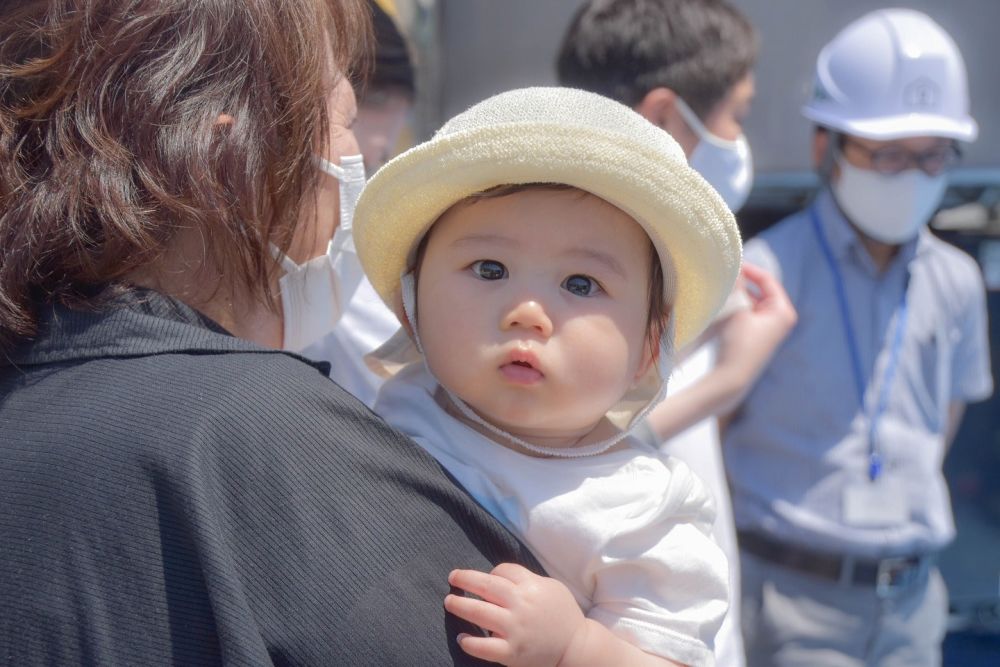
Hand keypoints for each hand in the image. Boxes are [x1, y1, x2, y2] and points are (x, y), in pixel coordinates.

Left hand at [444, 563, 586, 666]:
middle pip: (485, 586)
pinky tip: (461, 637)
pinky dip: (470, 642)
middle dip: (464, 579)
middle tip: (452, 578)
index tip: (488, 578)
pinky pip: (483, 647)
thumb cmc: (561, 614)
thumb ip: (526, 578)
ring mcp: (514, 630)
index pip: (502, 571)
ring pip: (479, 613)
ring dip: (459, 605)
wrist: (575, 648)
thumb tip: (497, 575)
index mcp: (530, 587)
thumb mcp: (550, 586)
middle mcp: (520, 606)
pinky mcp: (511, 653)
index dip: (492, 572)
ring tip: (449, 602)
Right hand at [715, 262, 796, 390]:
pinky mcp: (757, 335)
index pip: (767, 280)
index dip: (748, 269)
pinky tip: (721, 306)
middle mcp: (780, 318)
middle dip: (741, 283)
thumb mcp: (737, 311)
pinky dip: (735, 307)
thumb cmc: (738, 345)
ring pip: (751, 301)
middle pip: (760, 290)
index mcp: (783, 311)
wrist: (730, 378)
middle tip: (722, 276)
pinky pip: (747, 313)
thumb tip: (732, 265)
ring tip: (719, 290)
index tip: (730, 263)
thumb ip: (736, 286)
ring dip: (736, 295)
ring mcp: (769, 328)